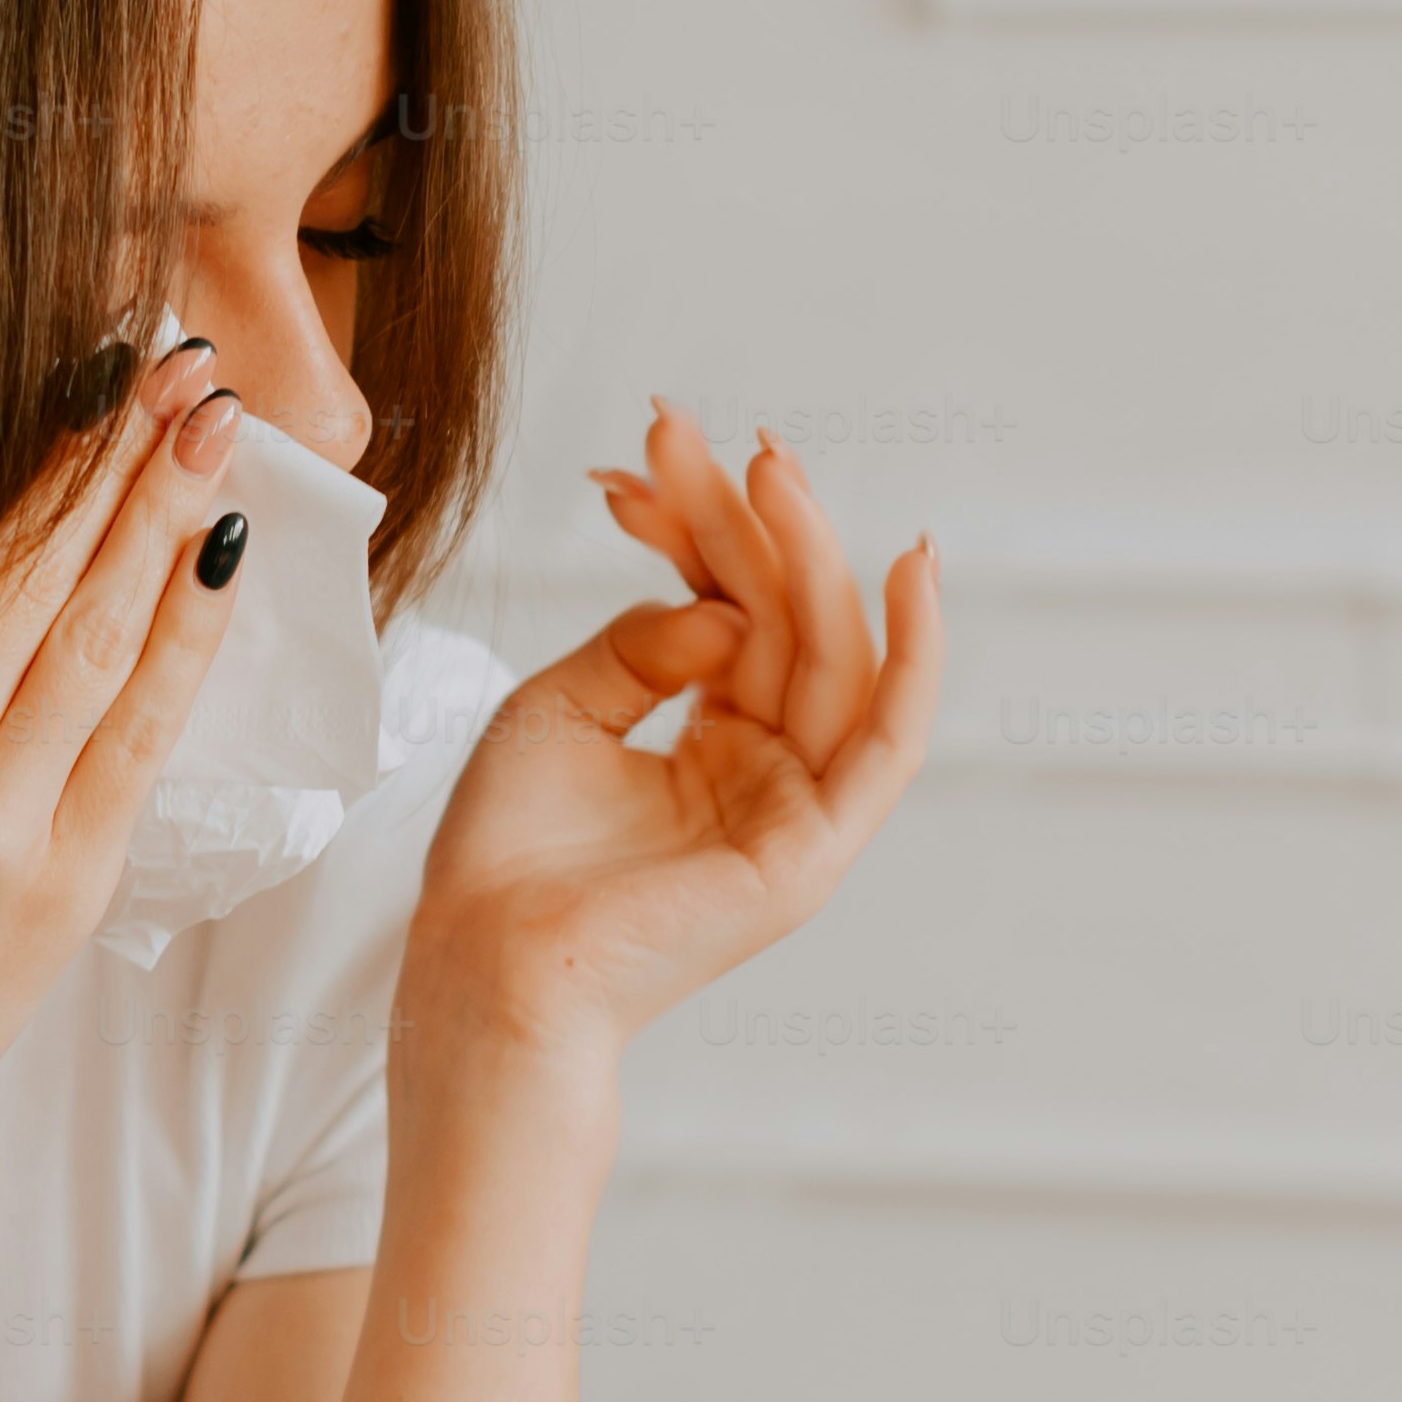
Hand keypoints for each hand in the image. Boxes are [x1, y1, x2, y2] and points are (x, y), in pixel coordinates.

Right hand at [0, 338, 253, 1143]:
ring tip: (216, 430)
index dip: (46, 458)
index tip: (103, 372)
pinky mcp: (64, 883)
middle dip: (123, 460)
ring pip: (101, 643)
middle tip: (187, 366)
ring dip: (166, 523)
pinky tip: (220, 563)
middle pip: (41, 578)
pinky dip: (186, 642)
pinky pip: (142, 737)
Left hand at [404, 399, 940, 1077]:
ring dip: (813, 557)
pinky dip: (914, 657)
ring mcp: (792, 809)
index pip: (730, 611)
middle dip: (752, 524)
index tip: (656, 447)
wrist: (486, 962)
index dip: (699, 526)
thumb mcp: (559, 707)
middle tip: (710, 439)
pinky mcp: (812, 850)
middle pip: (785, 621)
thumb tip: (722, 608)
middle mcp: (762, 772)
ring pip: (834, 659)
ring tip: (771, 473)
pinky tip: (910, 571)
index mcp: (709, 746)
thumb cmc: (504, 857)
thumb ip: (643, 643)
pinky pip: (888, 743)